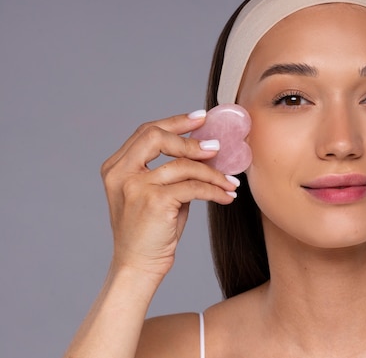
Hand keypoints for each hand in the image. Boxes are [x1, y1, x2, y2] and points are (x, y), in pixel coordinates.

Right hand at [100, 110, 238, 280]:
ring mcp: (135, 187)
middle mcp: (120, 173)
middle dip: (190, 140)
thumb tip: (206, 149)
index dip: (175, 122)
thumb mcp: (157, 194)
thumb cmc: (151, 231)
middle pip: (157, 136)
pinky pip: (193, 187)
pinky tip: (227, 196)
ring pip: (182, 165)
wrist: (138, 267)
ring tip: (230, 181)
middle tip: (217, 148)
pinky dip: (214, 190)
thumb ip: (172, 171)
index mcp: (116, 167)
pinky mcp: (154, 202)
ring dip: (213, 172)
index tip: (201, 119)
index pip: (145, 132)